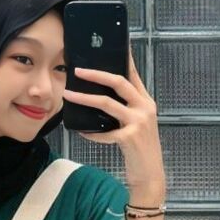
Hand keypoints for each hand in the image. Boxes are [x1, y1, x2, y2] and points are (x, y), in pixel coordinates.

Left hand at [63, 45, 165, 198]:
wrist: (151, 176)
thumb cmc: (140, 149)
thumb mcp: (138, 124)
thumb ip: (126, 108)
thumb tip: (101, 95)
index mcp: (147, 102)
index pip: (133, 74)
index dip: (124, 58)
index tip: (115, 44)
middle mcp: (145, 109)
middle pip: (119, 82)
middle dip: (96, 74)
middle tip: (78, 70)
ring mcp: (138, 123)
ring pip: (106, 103)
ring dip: (84, 98)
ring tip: (68, 95)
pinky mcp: (129, 138)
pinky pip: (102, 132)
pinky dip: (89, 131)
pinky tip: (80, 131)